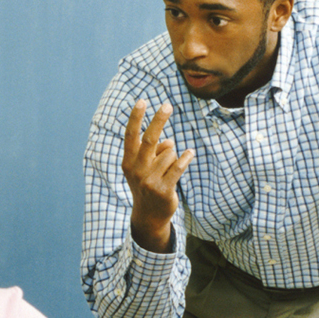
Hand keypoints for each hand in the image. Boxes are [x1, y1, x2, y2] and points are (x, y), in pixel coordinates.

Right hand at [121, 99, 192, 252]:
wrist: (148, 216)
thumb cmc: (147, 185)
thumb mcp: (144, 168)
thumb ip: (154, 152)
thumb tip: (170, 141)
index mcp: (128, 162)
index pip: (131, 136)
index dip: (136, 118)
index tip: (142, 101)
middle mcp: (137, 170)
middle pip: (150, 139)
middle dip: (159, 120)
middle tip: (168, 105)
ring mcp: (150, 181)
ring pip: (170, 153)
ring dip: (174, 157)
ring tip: (168, 170)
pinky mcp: (164, 190)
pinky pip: (179, 166)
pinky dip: (186, 158)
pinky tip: (190, 154)